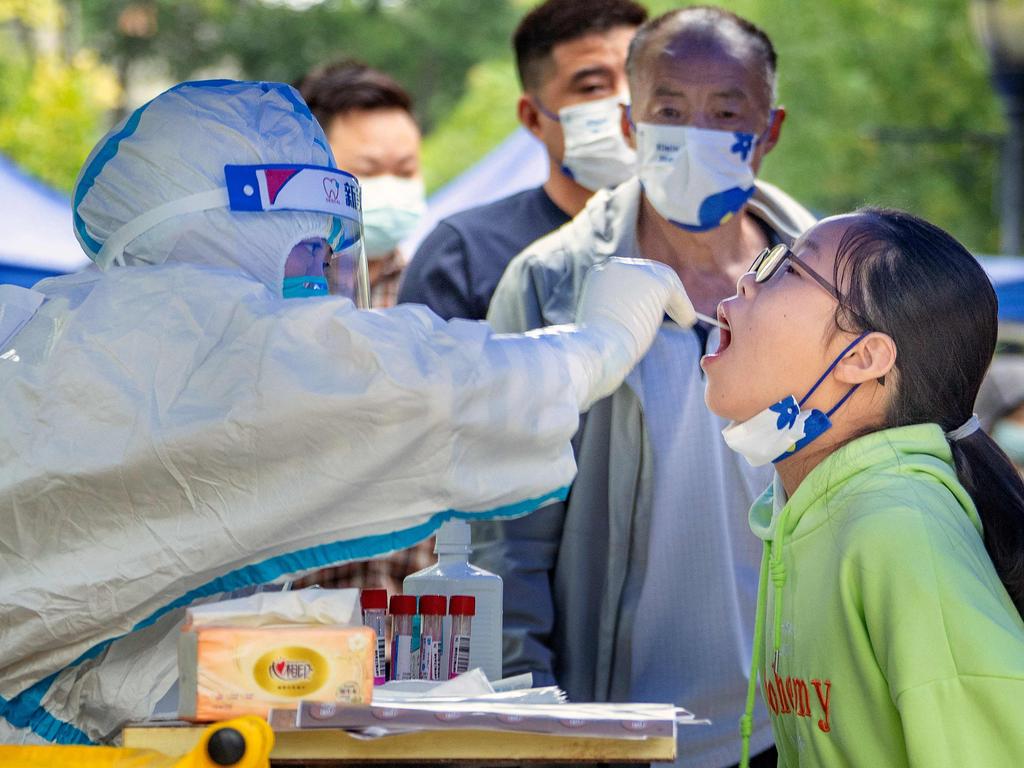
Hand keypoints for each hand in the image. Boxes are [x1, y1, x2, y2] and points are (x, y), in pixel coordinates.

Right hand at [577, 256, 695, 347]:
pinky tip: (687, 322)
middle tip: (676, 312)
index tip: (654, 310)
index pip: (628, 277)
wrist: (596, 349)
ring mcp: (634, 272)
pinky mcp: (655, 283)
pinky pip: (675, 292)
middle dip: (663, 292)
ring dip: (676, 300)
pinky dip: (683, 307)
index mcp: (598, 276)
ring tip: (686, 320)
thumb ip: (612, 316)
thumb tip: (627, 325)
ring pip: (664, 279)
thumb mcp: (598, 327)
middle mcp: (614, 268)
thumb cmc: (594, 350)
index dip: (644, 293)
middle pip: (647, 272)